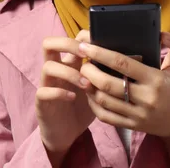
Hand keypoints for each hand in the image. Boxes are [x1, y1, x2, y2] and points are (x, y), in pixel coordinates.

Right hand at [35, 31, 94, 163]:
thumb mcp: (95, 87)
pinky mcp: (41, 101)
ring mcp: (46, 84)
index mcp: (69, 63)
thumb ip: (104, 73)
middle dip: (68, 45)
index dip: (81, 36)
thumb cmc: (83, 107)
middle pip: (49, 44)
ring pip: (48, 67)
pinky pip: (44, 91)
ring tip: (86, 84)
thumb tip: (129, 60)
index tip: (99, 43)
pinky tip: (73, 97)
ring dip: (69, 73)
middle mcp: (55, 69)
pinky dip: (60, 92)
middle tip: (85, 54)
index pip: (68, 38)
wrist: (66, 132)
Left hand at [78, 32, 169, 139]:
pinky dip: (94, 105)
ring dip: (89, 87)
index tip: (86, 46)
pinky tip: (90, 93)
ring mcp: (138, 114)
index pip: (123, 64)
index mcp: (155, 79)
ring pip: (104, 101)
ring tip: (83, 75)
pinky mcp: (132, 126)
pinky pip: (106, 116)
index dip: (101, 53)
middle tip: (82, 61)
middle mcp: (146, 98)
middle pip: (108, 84)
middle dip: (90, 72)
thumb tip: (161, 33)